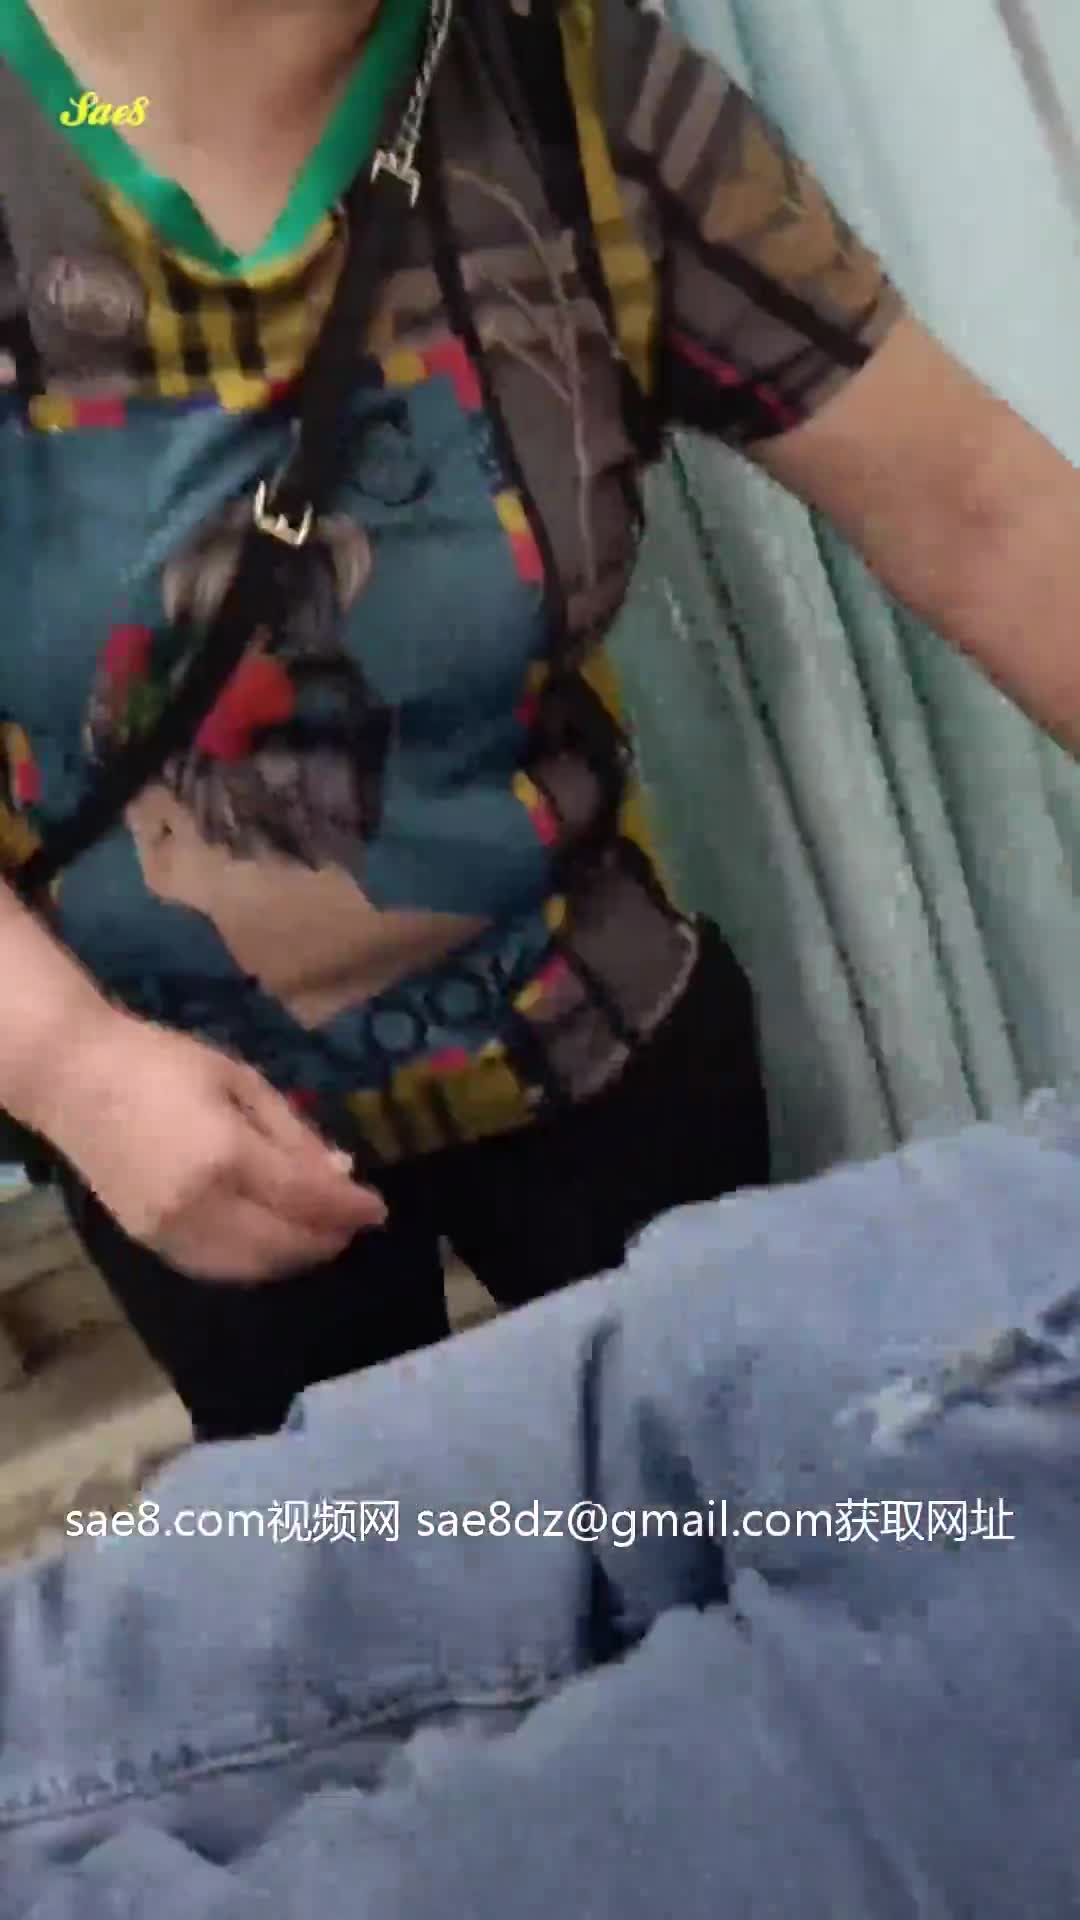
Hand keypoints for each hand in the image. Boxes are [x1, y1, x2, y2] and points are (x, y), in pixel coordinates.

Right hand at [31, 1007, 386, 1282]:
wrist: (76, 1080)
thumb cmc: (163, 1063)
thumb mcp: (240, 1079)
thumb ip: (292, 1131)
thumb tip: (341, 1171)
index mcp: (225, 1154)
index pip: (305, 1198)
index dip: (348, 1208)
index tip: (379, 1208)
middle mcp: (199, 1204)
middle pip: (283, 1243)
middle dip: (328, 1238)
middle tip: (355, 1223)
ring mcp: (170, 1231)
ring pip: (252, 1267)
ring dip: (295, 1257)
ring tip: (322, 1234)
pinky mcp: (149, 1243)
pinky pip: (216, 1269)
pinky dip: (255, 1264)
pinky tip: (275, 1243)